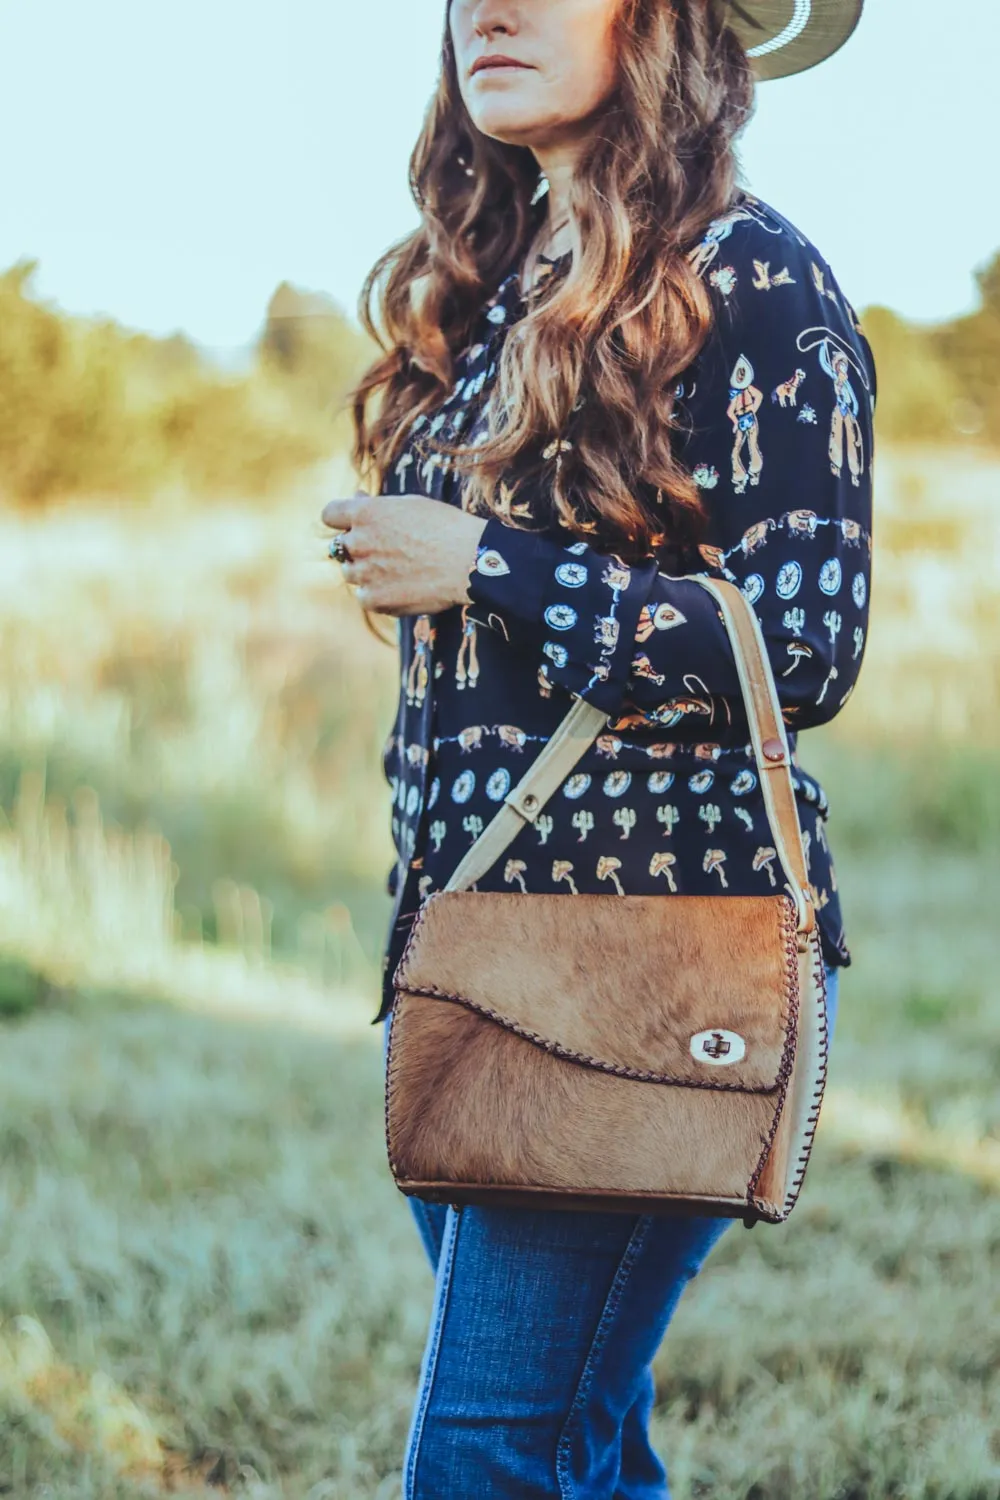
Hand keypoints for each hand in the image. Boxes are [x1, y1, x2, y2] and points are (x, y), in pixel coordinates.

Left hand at [321, 492, 489, 615]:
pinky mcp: (374, 599)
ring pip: (351, 573)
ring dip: (367, 572)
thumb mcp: (410, 505)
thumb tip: (356, 499)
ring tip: (399, 570)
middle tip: (389, 551)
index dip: (341, 520)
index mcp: (365, 514)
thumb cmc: (445, 528)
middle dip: (359, 547)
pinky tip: (402, 588)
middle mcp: (358, 542)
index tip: (354, 525)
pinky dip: (378, 594)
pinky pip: (364, 597)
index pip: (330, 514)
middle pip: (341, 547)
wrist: (469, 562)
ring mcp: (364, 573)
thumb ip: (378, 506)